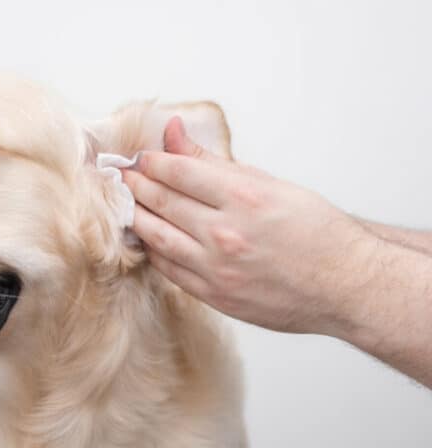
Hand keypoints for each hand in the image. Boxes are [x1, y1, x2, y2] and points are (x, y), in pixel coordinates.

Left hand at [122, 117, 379, 334]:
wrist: (344, 284)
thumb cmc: (315, 232)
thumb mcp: (269, 184)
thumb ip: (213, 161)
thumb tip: (175, 133)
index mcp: (243, 198)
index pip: (177, 171)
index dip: (151, 161)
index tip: (141, 158)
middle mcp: (226, 233)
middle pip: (161, 202)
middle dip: (135, 185)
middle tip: (121, 177)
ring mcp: (217, 268)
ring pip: (157, 237)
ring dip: (135, 216)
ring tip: (126, 203)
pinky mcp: (214, 295)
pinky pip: (168, 269)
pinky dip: (153, 250)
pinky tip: (147, 236)